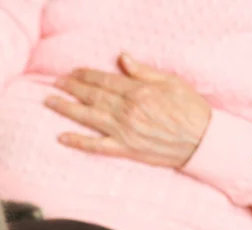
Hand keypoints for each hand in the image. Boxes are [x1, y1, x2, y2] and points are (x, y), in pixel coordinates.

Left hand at [45, 54, 211, 167]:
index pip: (104, 81)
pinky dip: (78, 141)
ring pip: (88, 116)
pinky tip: (62, 137)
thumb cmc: (190, 110)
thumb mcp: (171, 82)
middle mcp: (127, 110)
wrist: (202, 141)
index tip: (72, 72)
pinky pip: (95, 145)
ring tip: (50, 101)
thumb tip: (122, 58)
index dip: (86, 75)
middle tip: (54, 83)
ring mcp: (123, 131)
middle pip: (92, 96)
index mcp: (138, 92)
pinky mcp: (124, 148)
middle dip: (71, 88)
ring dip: (66, 108)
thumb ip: (143, 71)